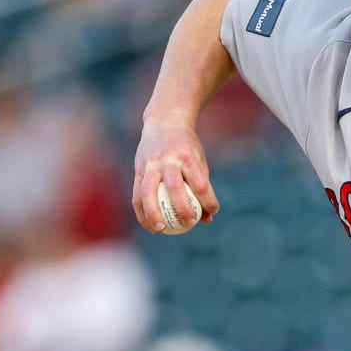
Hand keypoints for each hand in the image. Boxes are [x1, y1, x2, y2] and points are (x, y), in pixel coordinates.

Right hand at [132, 113, 219, 232]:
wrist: (164, 121)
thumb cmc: (186, 146)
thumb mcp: (199, 160)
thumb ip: (203, 188)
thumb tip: (207, 219)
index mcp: (188, 156)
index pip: (200, 183)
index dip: (208, 200)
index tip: (213, 211)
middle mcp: (168, 159)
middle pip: (175, 187)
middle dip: (182, 208)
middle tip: (189, 223)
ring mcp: (151, 163)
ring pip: (149, 191)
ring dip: (154, 212)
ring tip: (160, 229)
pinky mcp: (139, 168)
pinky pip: (138, 193)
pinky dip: (142, 211)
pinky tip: (149, 225)